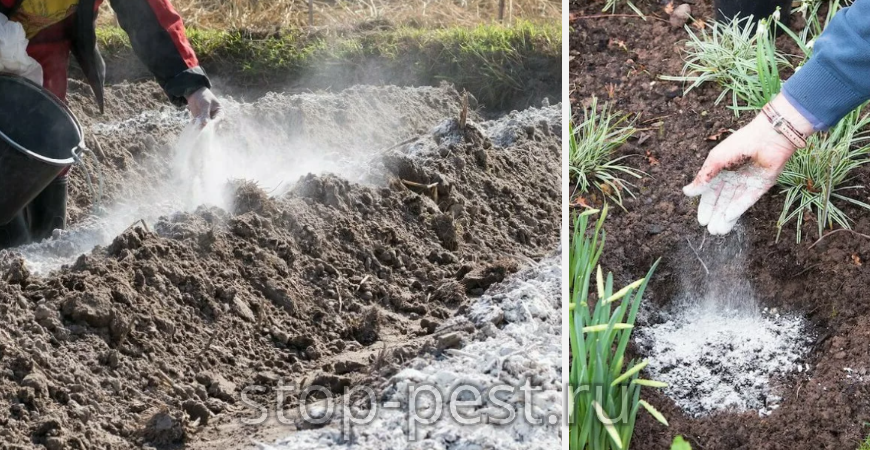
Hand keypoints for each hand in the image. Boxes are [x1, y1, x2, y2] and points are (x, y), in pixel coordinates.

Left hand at [186, 87, 221, 125]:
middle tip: (203, 129)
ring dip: (201, 128)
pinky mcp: (200, 120)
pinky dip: (196, 126)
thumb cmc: (203, 96)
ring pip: (206, 127)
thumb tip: (205, 123)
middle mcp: (215, 117)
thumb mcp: (205, 104)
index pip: (219, 119)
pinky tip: (193, 125)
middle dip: (208, 128)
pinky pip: (198, 125)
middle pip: (213, 125)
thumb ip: (205, 113)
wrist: (194, 93)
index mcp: (220, 112)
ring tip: (197, 128)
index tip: (210, 126)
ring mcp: (207, 120)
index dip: (215, 123)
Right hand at [683, 95, 812, 234]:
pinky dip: (738, 208)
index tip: (701, 220)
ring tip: (719, 231)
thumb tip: (687, 193)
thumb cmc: (739, 144)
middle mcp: (734, 178)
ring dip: (726, 217)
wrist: (768, 137)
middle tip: (710, 230)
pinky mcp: (761, 186)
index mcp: (721, 170)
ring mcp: (748, 183)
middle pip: (722, 201)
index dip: (706, 206)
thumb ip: (703, 177)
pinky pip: (748, 200)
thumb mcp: (715, 160)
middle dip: (716, 215)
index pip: (710, 192)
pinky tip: (729, 217)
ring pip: (734, 204)